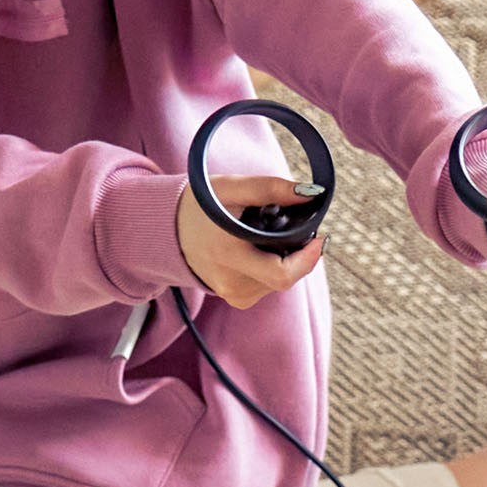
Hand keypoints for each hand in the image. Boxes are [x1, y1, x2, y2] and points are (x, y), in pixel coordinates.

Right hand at [177, 175, 325, 309]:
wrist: (167, 228)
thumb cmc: (199, 205)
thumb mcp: (231, 188)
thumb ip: (270, 188)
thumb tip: (310, 194)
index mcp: (228, 253)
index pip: (281, 274)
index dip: (307, 259)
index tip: (319, 237)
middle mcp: (230, 281)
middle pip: (286, 277)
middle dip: (298, 254)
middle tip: (296, 229)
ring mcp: (232, 294)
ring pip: (278, 281)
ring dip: (284, 259)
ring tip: (266, 236)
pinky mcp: (235, 298)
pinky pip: (268, 285)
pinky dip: (272, 268)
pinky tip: (258, 250)